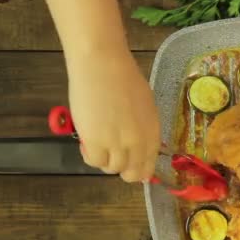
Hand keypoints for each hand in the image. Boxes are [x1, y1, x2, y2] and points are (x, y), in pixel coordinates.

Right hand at [67, 50, 160, 181]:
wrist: (104, 66)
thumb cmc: (125, 79)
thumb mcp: (145, 108)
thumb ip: (144, 129)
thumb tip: (138, 146)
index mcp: (152, 134)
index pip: (148, 167)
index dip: (138, 171)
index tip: (129, 167)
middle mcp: (138, 144)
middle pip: (131, 173)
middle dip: (122, 169)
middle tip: (110, 156)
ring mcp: (117, 145)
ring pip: (111, 169)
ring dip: (104, 160)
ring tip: (97, 142)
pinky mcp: (95, 142)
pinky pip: (94, 161)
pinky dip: (89, 155)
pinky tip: (87, 142)